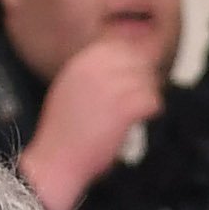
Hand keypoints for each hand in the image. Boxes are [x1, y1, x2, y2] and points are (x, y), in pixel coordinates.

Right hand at [22, 36, 162, 209]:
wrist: (55, 162)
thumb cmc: (64, 135)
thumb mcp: (70, 90)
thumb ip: (91, 75)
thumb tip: (118, 69)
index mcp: (82, 62)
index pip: (120, 48)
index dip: (133, 61)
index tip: (136, 76)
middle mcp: (96, 70)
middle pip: (137, 60)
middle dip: (145, 75)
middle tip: (144, 93)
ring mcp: (110, 88)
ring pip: (147, 79)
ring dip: (150, 93)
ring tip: (145, 107)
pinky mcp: (122, 110)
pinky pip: (151, 100)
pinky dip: (153, 108)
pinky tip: (147, 116)